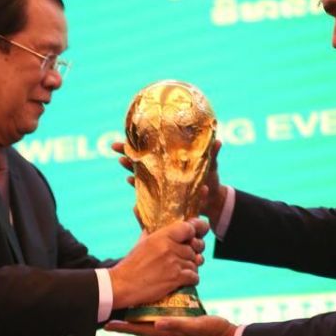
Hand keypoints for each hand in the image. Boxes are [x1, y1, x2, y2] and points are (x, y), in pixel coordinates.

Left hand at [105, 314, 236, 335]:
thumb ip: (178, 325)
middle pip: (140, 326)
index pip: (140, 330)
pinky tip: (150, 304)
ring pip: (148, 320)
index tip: (107, 325)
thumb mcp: (195, 326)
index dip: (124, 328)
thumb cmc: (211, 332)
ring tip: (124, 308)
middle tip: (109, 315)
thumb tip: (157, 323)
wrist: (226, 335)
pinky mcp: (179, 320)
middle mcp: (166, 330)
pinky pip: (160, 315)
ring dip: (136, 316)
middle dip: (125, 322)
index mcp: (167, 332)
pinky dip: (151, 310)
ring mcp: (172, 326)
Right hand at [109, 219, 207, 311]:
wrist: (123, 284)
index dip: (195, 231)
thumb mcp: (141, 243)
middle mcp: (170, 247)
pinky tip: (185, 279)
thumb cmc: (131, 264)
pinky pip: (194, 276)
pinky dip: (192, 279)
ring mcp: (174, 263)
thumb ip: (151, 233)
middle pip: (195, 247)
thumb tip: (153, 225)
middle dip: (194, 253)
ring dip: (192, 267)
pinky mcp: (176, 278)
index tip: (195, 235)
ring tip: (183, 270)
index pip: (189, 227)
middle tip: (189, 256)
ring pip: (196, 263)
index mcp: (162, 236)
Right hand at [111, 139, 226, 230]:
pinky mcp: (162, 198)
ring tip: (122, 166)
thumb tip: (219, 141)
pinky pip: (146, 193)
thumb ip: (213, 154)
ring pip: (140, 176)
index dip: (139, 142)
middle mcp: (162, 170)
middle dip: (127, 154)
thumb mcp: (212, 166)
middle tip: (116, 149)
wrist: (212, 200)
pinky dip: (138, 188)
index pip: (152, 148)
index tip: (127, 134)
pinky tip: (130, 182)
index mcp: (171, 159)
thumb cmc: (210, 179)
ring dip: (131, 172)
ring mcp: (160, 183)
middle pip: (140, 160)